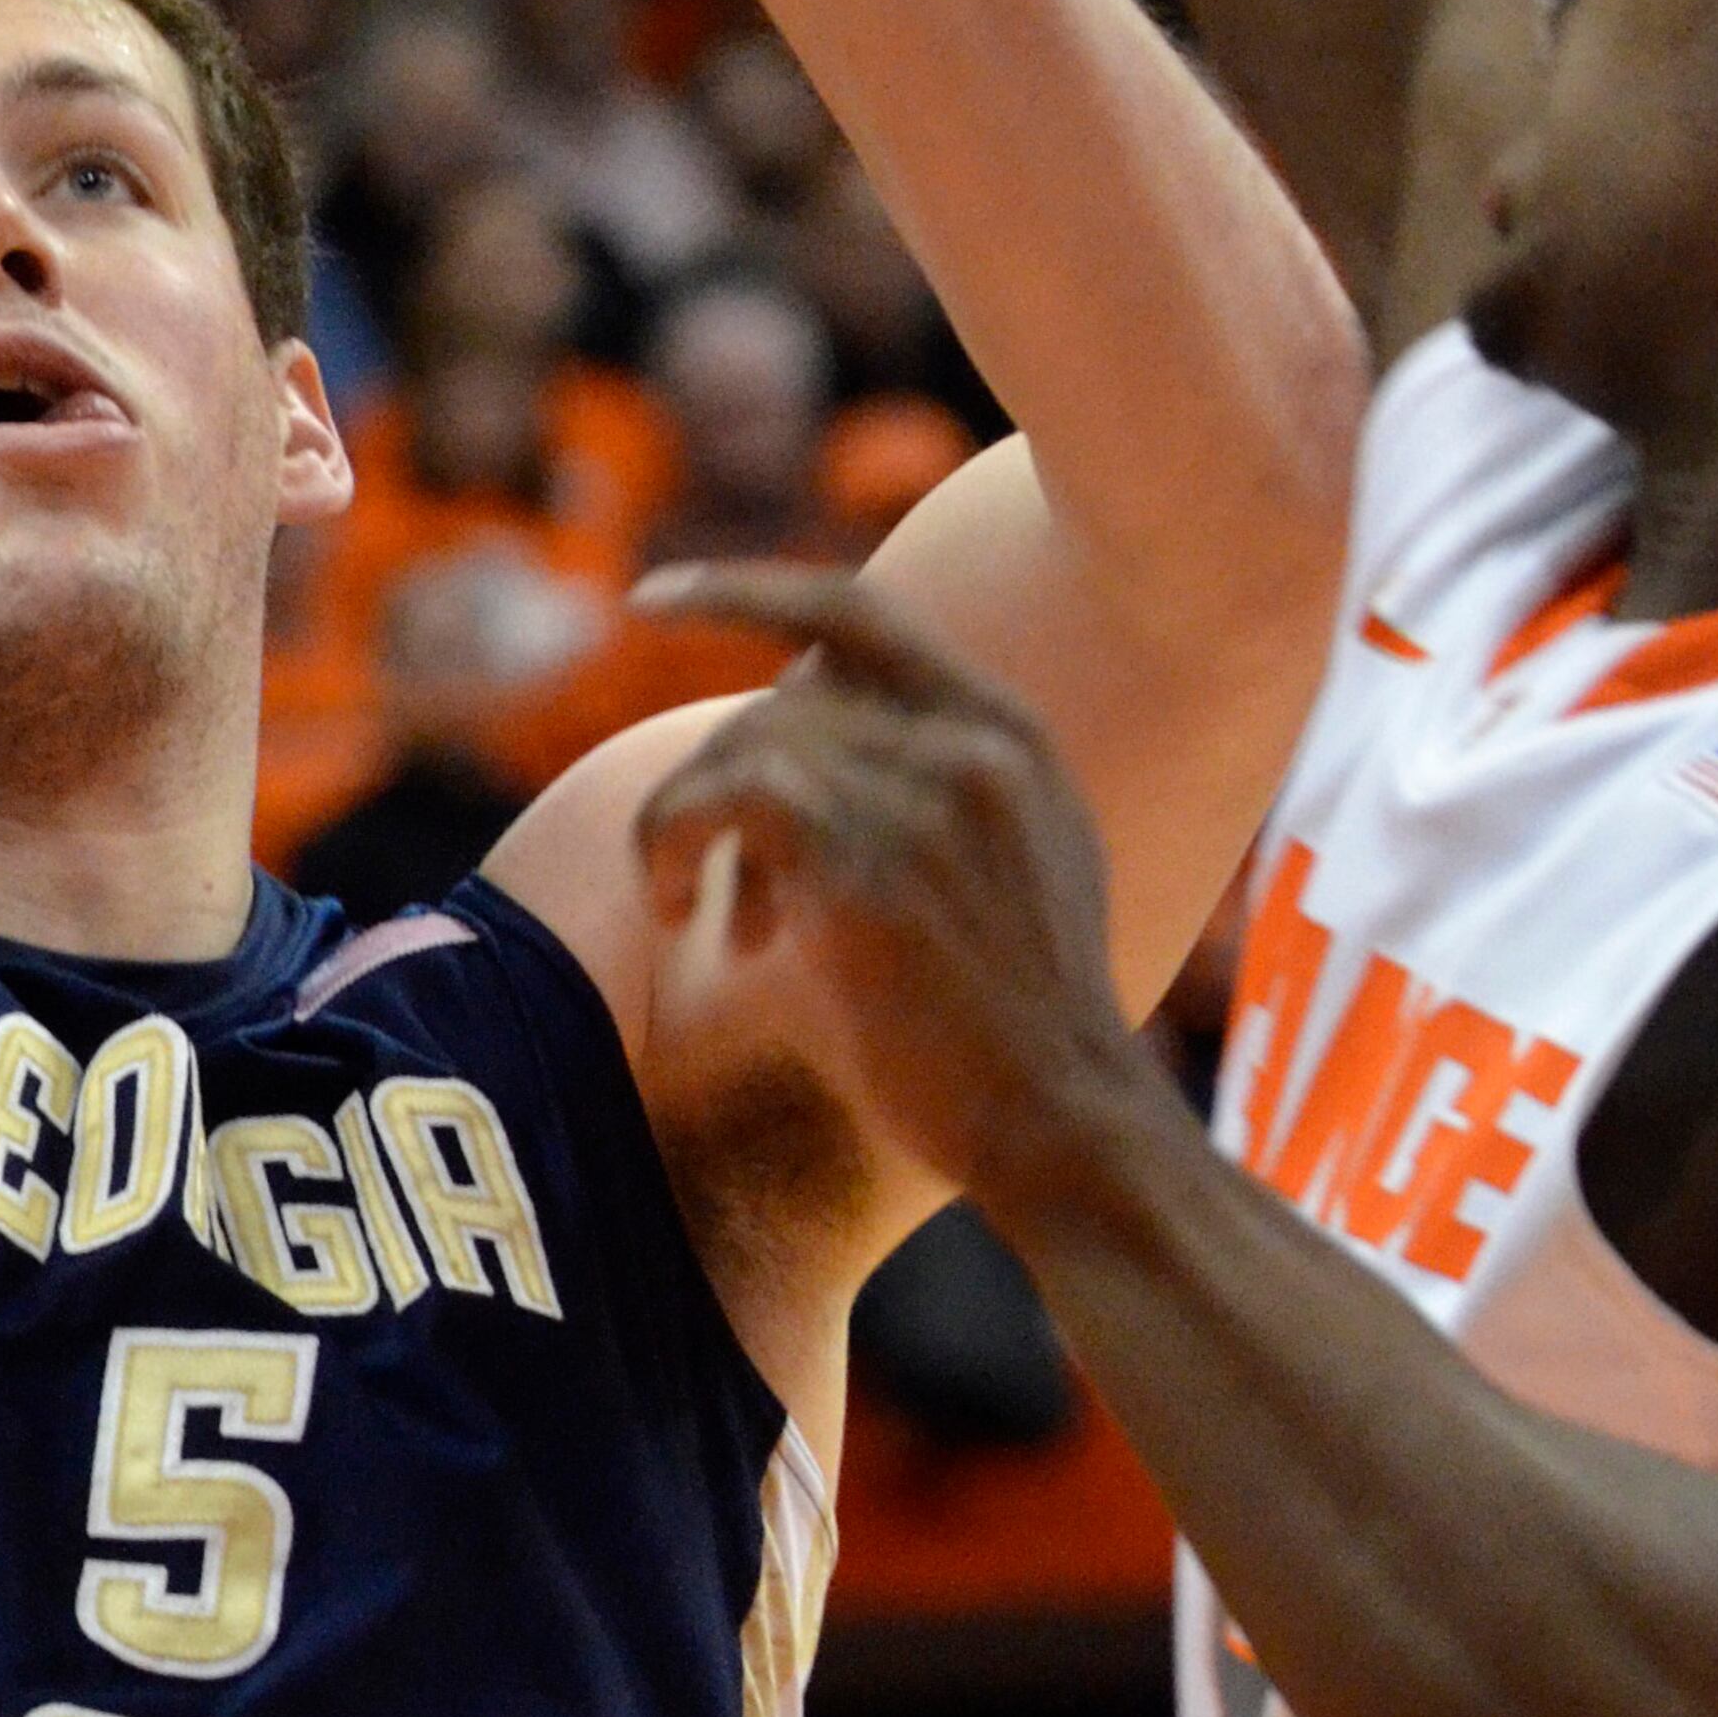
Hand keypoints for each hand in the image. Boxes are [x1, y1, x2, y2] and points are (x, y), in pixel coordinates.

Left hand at [630, 566, 1140, 1230]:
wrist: (1066, 1125)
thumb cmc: (1011, 1024)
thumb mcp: (1010, 865)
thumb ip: (933, 785)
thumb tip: (792, 750)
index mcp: (1011, 732)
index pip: (856, 610)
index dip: (743, 591)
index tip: (652, 599)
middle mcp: (977, 744)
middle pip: (780, 698)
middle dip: (718, 781)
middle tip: (698, 888)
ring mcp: (930, 799)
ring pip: (745, 744)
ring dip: (686, 824)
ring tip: (691, 913)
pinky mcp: (871, 869)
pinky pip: (726, 797)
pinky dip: (674, 840)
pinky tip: (677, 909)